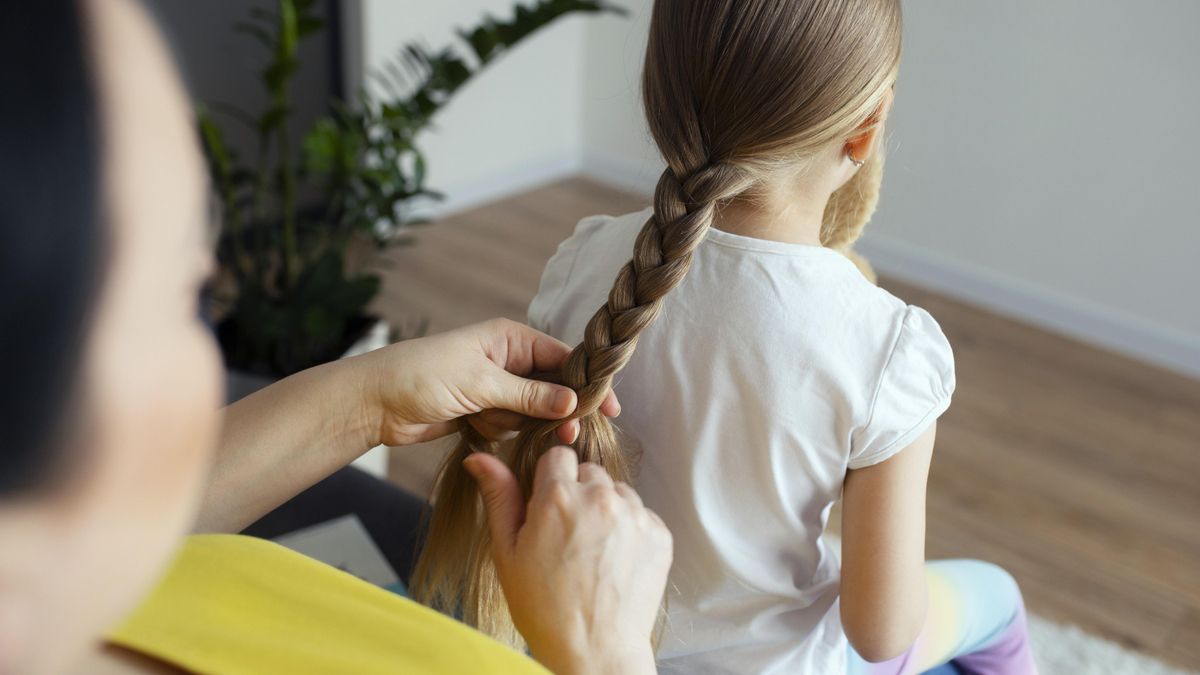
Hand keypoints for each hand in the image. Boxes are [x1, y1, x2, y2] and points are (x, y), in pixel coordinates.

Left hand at [358, 319, 619, 446]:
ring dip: (515, 423)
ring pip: (531, 412)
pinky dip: (497, 432)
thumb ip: (529, 395)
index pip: (563, 358)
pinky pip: (509, 426)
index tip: (608, 408)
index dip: (587, 382)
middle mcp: (507, 359)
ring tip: (484, 420)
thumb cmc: (423, 376)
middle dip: (553, 411)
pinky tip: (471, 427)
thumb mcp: (481, 384)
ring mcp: (495, 387)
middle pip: (552, 388)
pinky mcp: (482, 411)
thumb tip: (573, 402)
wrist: (374, 402)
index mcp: (510, 338)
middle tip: (565, 435)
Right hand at [466, 447, 671, 674]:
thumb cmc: (544, 608)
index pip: (558, 456)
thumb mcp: (508, 552)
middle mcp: (600, 497)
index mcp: (557, 497)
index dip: (550, 481)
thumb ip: (499, 497)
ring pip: (617, 492)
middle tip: (569, 536)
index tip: (548, 508)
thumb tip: (478, 457)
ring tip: (594, 552)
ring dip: (606, 510)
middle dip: (579, 494)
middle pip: (589, 472)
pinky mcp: (660, 533)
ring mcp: (635, 515)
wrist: (595, 652)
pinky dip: (630, 530)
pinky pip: (641, 514)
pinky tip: (615, 561)